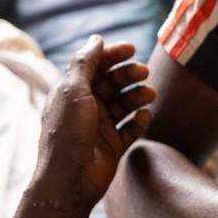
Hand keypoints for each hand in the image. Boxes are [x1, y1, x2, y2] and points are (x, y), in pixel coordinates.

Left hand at [37, 35, 154, 205]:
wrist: (70, 179)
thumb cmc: (67, 132)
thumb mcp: (73, 90)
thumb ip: (86, 62)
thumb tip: (97, 38)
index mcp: (71, 92)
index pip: (94, 66)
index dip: (111, 55)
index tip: (131, 49)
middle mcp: (86, 108)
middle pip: (112, 83)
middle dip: (128, 75)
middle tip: (144, 72)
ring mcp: (101, 127)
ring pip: (124, 104)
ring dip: (137, 96)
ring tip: (150, 94)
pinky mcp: (114, 146)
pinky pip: (131, 129)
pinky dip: (139, 120)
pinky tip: (144, 117)